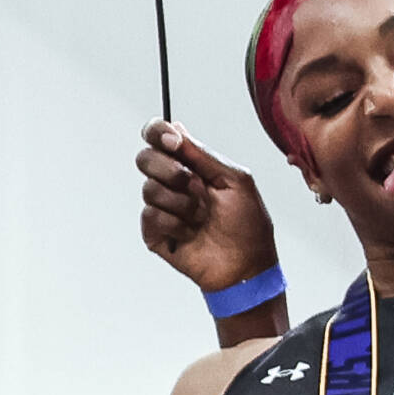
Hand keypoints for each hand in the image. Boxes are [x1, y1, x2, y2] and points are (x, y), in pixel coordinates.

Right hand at [138, 120, 279, 294]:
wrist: (246, 266)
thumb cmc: (248, 224)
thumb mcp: (235, 180)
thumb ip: (202, 154)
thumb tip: (176, 128)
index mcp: (192, 166)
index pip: (160, 138)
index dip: (157, 132)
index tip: (170, 141)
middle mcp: (173, 184)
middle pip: (145, 158)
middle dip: (169, 170)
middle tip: (193, 185)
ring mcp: (163, 208)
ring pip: (149, 188)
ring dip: (181, 203)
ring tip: (201, 218)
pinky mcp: (155, 232)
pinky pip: (151, 215)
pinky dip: (174, 224)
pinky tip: (190, 234)